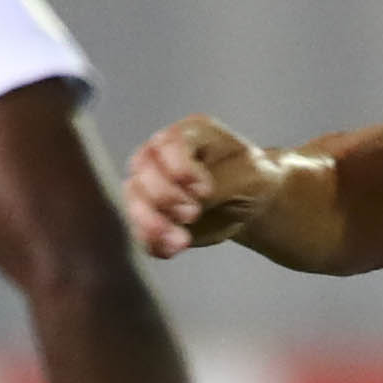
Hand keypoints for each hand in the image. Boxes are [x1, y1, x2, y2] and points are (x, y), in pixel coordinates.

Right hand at [120, 116, 284, 260]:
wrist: (249, 204)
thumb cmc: (250, 179)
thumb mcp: (250, 176)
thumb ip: (220, 184)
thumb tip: (194, 201)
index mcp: (190, 133)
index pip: (169, 143)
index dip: (181, 168)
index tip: (204, 189)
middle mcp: (162, 154)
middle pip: (143, 172)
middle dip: (166, 197)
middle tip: (192, 213)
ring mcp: (151, 183)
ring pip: (132, 200)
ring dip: (152, 223)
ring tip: (180, 240)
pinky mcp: (149, 213)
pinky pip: (136, 227)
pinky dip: (151, 241)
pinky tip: (172, 248)